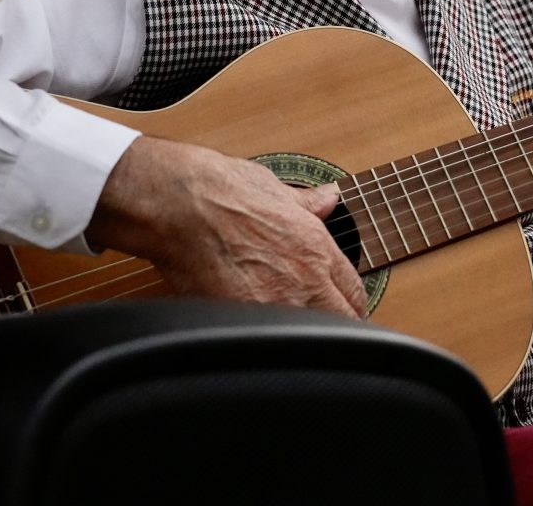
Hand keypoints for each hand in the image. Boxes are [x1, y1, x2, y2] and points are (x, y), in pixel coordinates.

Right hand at [85, 136, 367, 318]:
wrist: (178, 205)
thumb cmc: (220, 190)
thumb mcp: (273, 189)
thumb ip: (308, 203)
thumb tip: (328, 198)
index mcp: (316, 248)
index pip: (354, 292)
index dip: (350, 302)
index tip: (341, 306)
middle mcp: (303, 280)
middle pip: (342, 320)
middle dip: (338, 325)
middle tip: (325, 328)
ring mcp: (273, 304)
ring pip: (308, 338)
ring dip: (304, 337)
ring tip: (291, 335)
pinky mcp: (240, 320)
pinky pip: (267, 343)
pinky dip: (267, 343)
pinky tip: (258, 337)